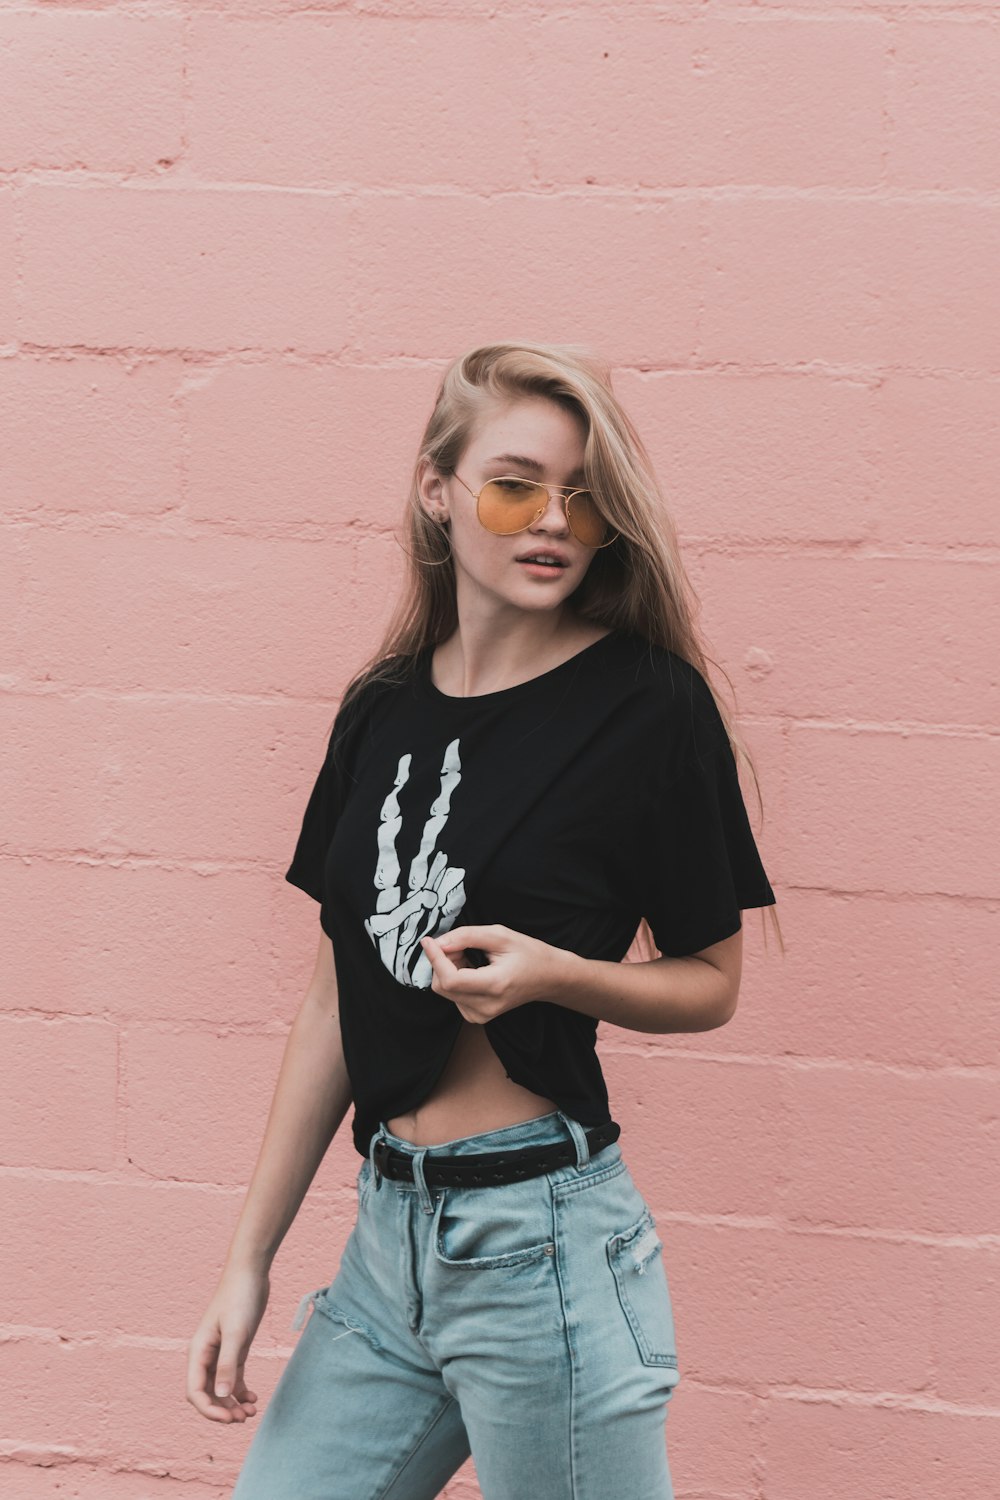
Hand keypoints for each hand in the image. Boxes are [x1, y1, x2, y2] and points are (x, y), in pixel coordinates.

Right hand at [186, 1265, 268, 1423]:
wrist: (251, 1272)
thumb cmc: (240, 1298)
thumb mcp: (236, 1332)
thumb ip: (228, 1363)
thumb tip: (220, 1394)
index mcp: (198, 1351)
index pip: (195, 1391)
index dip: (209, 1410)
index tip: (229, 1419)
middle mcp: (205, 1355)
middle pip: (206, 1394)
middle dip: (221, 1410)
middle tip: (243, 1419)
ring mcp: (220, 1352)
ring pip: (220, 1388)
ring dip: (232, 1404)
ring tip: (251, 1413)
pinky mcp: (235, 1348)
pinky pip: (233, 1378)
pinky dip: (241, 1391)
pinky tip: (253, 1398)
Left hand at [419, 924, 570, 1024]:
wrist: (548, 978)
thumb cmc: (528, 953)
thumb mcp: (500, 935)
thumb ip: (467, 937)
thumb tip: (439, 942)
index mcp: (495, 986)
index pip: (451, 979)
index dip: (435, 959)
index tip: (428, 940)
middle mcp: (486, 1007)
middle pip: (443, 986)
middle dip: (442, 961)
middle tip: (459, 944)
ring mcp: (481, 1016)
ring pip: (445, 991)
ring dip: (448, 969)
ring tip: (470, 956)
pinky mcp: (477, 1017)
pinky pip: (452, 996)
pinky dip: (454, 979)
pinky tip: (471, 969)